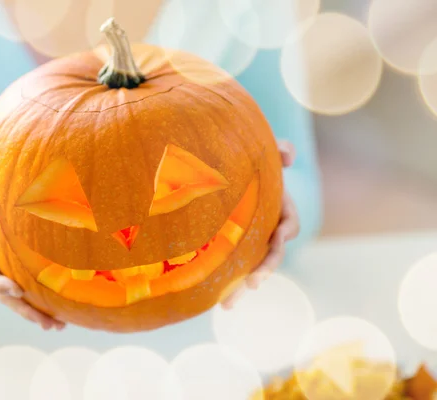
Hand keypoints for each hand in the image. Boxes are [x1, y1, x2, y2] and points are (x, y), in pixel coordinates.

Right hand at [0, 161, 65, 329]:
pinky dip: (39, 299)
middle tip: (47, 322)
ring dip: (33, 312)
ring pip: (13, 295)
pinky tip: (60, 312)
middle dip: (22, 308)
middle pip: (1, 292)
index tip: (16, 289)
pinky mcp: (10, 263)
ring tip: (57, 326)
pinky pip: (23, 284)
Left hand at [220, 140, 300, 308]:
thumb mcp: (264, 154)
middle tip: (252, 283)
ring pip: (248, 268)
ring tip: (226, 305)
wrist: (224, 167)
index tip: (278, 237)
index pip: (289, 225)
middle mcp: (266, 229)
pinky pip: (229, 267)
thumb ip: (279, 149)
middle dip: (263, 270)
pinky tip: (208, 299)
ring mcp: (248, 241)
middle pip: (270, 255)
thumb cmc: (249, 161)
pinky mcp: (229, 247)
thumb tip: (289, 154)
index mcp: (279, 209)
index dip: (285, 233)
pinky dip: (222, 283)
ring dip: (239, 287)